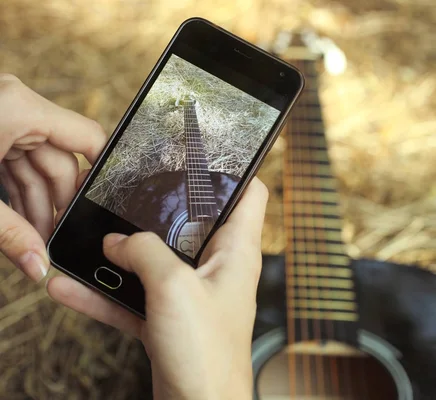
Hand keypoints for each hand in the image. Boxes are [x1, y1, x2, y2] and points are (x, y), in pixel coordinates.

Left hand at [0, 73, 105, 280]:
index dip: (100, 174)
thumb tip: (39, 268)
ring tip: (34, 241)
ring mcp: (1, 117)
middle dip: (57, 204)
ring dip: (37, 204)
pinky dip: (16, 193)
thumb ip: (9, 234)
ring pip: (37, 165)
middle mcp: (15, 107)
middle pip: (60, 160)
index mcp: (19, 108)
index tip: (100, 210)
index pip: (86, 138)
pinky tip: (19, 223)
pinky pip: (14, 163)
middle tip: (54, 242)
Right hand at [47, 179, 267, 399]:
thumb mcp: (173, 288)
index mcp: (236, 251)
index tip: (206, 155)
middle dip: (159, 208)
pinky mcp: (171, 318)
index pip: (250, 194)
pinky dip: (107, 292)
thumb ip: (144, 253)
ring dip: (122, 254)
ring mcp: (192, 293)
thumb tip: (117, 240)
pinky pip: (136, 296)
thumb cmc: (207, 354)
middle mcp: (217, 267)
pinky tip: (71, 287)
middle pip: (192, 221)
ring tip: (88, 242)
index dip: (233, 170)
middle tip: (129, 193)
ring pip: (156, 260)